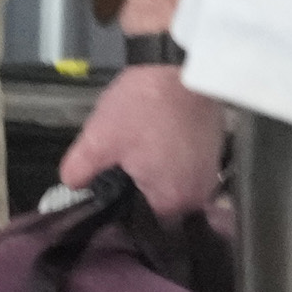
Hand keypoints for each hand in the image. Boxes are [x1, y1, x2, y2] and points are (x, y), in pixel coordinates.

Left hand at [66, 63, 226, 217]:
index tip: (106, 197)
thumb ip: (77, 173)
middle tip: (117, 171)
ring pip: (175, 185)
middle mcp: (201, 193)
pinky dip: (172, 159)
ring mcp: (212, 170)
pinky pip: (187, 167)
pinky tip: (156, 140)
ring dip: (157, 175)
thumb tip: (75, 186)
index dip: (122, 214)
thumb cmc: (143, 109)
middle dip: (140, 193)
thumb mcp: (97, 140)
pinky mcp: (216, 149)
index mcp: (174, 200)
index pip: (145, 226)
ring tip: (136, 153)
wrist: (182, 64)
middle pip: (162, 206)